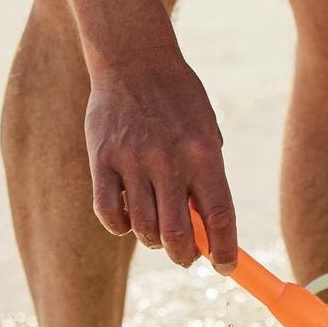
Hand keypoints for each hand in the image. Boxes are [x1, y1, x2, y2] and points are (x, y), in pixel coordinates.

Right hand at [84, 54, 236, 269]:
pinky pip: (109, 213)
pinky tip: (128, 217)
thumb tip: (208, 231)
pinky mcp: (102, 160)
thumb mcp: (205, 130)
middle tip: (187, 256)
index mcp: (204, 154)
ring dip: (154, 240)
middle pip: (179, 236)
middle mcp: (170, 161)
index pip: (219, 219)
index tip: (225, 268)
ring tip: (158, 230)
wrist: (134, 58)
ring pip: (143, 229)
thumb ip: (206, 176)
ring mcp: (132, 161)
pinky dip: (120, 225)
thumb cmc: (178, 99)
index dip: (224, 252)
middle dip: (185, 257)